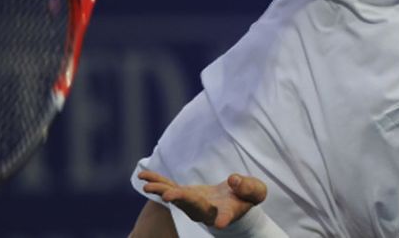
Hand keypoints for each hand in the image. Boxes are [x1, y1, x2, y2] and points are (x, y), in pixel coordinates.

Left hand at [138, 170, 267, 228]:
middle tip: (168, 196)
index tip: (221, 223)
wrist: (233, 201)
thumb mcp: (255, 192)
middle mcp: (206, 211)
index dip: (223, 218)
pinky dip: (157, 182)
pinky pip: (169, 188)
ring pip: (176, 197)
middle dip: (181, 200)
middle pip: (193, 206)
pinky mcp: (185, 194)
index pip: (225, 216)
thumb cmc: (246, 197)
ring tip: (147, 186)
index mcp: (226, 212)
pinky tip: (143, 176)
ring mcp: (193, 203)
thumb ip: (248, 188)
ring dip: (162, 191)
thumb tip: (233, 180)